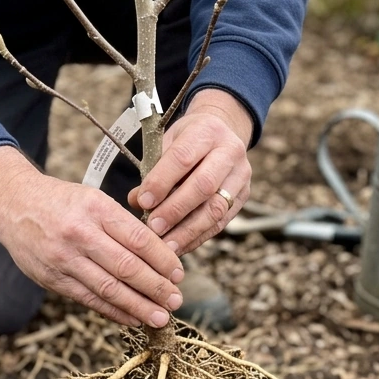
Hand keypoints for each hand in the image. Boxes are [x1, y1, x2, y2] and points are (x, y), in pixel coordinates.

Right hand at [0, 147, 183, 328]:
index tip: (179, 274)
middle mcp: (80, 234)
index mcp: (95, 208)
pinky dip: (113, 312)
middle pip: (126, 267)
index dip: (163, 260)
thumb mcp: (93, 199)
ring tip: (159, 317)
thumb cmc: (62, 202)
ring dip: (138, 307)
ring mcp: (64, 259)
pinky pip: (89, 300)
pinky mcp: (52, 278)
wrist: (12, 203)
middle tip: (176, 301)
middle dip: (156, 288)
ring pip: (108, 289)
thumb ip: (121, 225)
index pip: (138, 239)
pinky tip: (132, 319)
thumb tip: (159, 256)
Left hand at [128, 88, 253, 255]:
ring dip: (188, 231)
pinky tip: (179, 247)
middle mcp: (230, 152)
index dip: (162, 182)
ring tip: (166, 246)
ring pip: (216, 209)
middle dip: (176, 210)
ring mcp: (240, 176)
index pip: (183, 158)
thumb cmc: (188, 140)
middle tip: (153, 228)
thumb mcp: (167, 143)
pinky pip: (220, 223)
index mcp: (207, 131)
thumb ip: (152, 170)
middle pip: (204, 186)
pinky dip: (198, 238)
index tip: (143, 202)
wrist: (222, 133)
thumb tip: (135, 201)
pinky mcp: (243, 197)